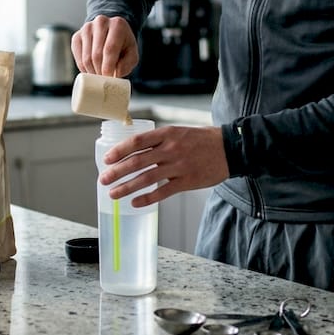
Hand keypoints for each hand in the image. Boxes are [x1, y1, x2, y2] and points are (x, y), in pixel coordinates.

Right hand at [71, 15, 138, 77]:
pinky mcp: (77, 35)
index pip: (110, 48)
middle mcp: (100, 22)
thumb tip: (116, 73)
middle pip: (97, 54)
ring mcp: (86, 28)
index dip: (108, 66)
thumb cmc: (123, 45)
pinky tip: (91, 70)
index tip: (109, 78)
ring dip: (92, 71)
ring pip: (86, 57)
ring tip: (99, 75)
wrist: (111, 32)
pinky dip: (84, 68)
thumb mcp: (132, 54)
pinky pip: (78, 57)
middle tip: (104, 80)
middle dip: (100, 71)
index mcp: (117, 24)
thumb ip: (127, 63)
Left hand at [98, 125, 228, 206]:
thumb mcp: (179, 132)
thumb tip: (134, 150)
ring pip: (147, 178)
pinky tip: (135, 202)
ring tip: (113, 194)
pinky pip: (163, 192)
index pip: (137, 142)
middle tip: (103, 180)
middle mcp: (171, 149)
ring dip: (127, 187)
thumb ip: (159, 140)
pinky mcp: (187, 181)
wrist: (230, 148)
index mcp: (167, 133)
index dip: (120, 151)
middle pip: (138, 161)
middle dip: (117, 172)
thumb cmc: (202, 140)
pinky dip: (147, 198)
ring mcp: (179, 166)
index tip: (107, 159)